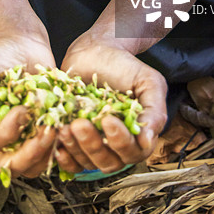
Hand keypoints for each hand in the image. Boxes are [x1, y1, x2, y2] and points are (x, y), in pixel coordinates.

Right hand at [0, 33, 57, 178]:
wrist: (20, 44)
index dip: (5, 133)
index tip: (21, 111)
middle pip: (12, 164)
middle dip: (31, 152)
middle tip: (47, 129)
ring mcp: (21, 140)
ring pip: (34, 164)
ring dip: (48, 150)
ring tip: (58, 127)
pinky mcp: (42, 134)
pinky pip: (51, 151)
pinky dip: (61, 143)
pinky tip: (67, 124)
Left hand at [57, 40, 166, 174]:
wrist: (94, 50)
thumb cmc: (123, 65)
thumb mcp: (147, 81)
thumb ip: (155, 109)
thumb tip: (148, 140)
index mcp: (139, 133)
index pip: (133, 152)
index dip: (121, 141)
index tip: (108, 120)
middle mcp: (117, 143)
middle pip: (109, 161)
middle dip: (94, 145)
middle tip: (80, 123)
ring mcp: (96, 144)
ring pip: (89, 162)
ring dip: (77, 149)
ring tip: (65, 127)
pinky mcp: (76, 141)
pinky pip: (72, 162)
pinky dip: (65, 158)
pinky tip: (58, 145)